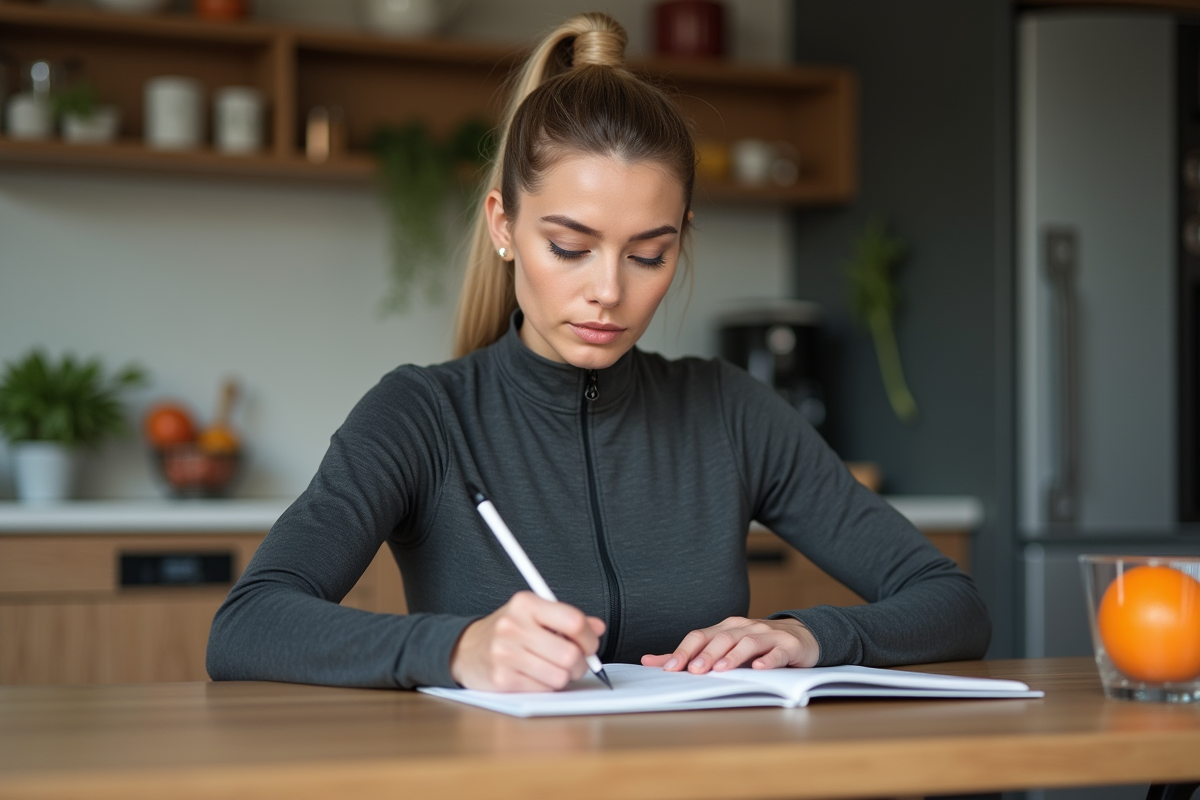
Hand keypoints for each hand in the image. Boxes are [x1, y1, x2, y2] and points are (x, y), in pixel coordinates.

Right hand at [449, 591, 605, 691]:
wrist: (464, 650)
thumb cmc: (506, 631)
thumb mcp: (533, 614)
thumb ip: (566, 619)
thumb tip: (597, 628)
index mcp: (525, 604)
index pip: (573, 620)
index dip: (589, 637)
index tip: (590, 645)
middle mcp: (513, 626)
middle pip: (570, 654)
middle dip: (579, 663)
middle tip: (574, 662)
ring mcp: (505, 653)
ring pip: (559, 676)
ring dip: (562, 677)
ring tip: (551, 668)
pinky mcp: (502, 679)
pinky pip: (543, 690)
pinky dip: (545, 686)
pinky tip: (534, 676)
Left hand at [641, 616, 819, 673]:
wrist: (801, 636)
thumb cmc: (756, 646)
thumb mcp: (723, 648)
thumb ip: (689, 655)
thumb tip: (649, 661)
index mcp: (726, 628)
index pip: (700, 636)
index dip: (685, 651)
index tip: (670, 668)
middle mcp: (744, 627)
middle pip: (722, 638)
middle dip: (706, 655)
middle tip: (694, 671)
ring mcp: (767, 635)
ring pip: (748, 643)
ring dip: (734, 656)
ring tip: (721, 670)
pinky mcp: (789, 646)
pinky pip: (778, 652)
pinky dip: (769, 660)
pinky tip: (761, 668)